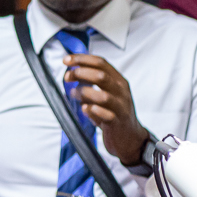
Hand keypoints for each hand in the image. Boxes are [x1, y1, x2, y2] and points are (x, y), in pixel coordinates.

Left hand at [62, 53, 148, 167]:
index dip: (82, 59)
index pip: (101, 63)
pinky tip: (85, 109)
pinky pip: (106, 116)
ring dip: (84, 93)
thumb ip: (92, 83)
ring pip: (103, 96)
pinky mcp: (117, 123)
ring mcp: (121, 107)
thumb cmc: (114, 113)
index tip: (66, 60)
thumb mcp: (106, 93)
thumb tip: (70, 73)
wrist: (130, 137)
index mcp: (118, 81)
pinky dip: (93, 111)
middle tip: (67, 77)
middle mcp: (121, 92)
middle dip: (81, 73)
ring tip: (73, 94)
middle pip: (101, 76)